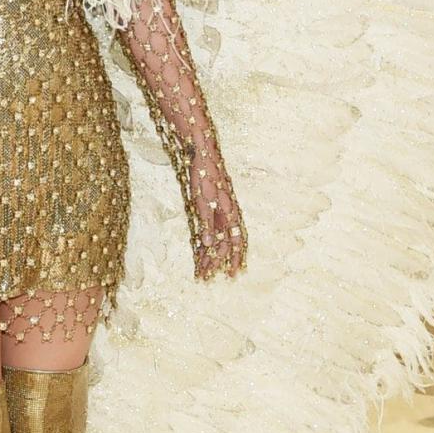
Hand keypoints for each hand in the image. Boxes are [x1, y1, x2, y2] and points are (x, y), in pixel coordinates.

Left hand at [190, 151, 246, 278]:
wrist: (201, 154)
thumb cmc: (204, 176)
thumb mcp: (204, 202)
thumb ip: (207, 224)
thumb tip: (210, 246)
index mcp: (229, 214)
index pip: (235, 242)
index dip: (234, 259)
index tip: (232, 275)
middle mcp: (225, 215)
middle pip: (223, 244)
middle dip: (215, 262)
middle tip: (207, 278)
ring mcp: (217, 211)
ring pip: (215, 239)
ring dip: (208, 255)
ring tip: (201, 271)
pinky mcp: (207, 207)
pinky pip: (207, 230)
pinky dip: (202, 243)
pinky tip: (198, 251)